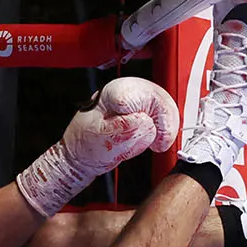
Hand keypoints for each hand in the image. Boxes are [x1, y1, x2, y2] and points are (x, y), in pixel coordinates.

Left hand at [18, 78, 179, 217]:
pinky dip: (164, 130)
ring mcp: (136, 101)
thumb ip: (125, 130)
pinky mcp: (142, 111)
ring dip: (166, 127)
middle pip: (160, 97)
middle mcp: (127, 91)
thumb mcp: (101, 140)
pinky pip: (163, 115)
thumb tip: (148, 124)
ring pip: (165, 106)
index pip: (144, 95)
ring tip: (158, 143)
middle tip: (160, 142)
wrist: (80, 154)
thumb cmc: (85, 146)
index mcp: (114, 93)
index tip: (154, 136)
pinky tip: (156, 140)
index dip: (154, 118)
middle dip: (165, 122)